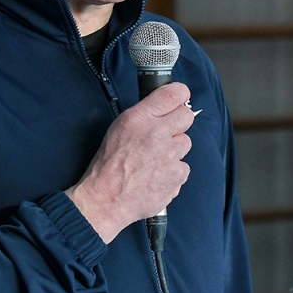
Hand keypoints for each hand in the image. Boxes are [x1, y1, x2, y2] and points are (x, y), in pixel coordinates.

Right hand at [66, 82, 195, 242]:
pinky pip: (183, 167)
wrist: (106, 199)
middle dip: (179, 123)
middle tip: (165, 134)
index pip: (173, 93)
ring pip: (185, 144)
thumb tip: (164, 107)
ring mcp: (169, 155)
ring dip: (174, 151)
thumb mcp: (118, 128)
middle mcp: (157, 134)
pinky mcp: (176, 175)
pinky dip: (173, 172)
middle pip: (186, 116)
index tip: (179, 99)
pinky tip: (156, 176)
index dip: (180, 94)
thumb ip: (144, 115)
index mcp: (139, 119)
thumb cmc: (108, 165)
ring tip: (154, 161)